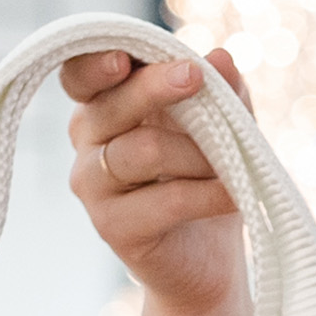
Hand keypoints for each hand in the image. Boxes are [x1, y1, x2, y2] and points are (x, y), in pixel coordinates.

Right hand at [63, 47, 254, 315]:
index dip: (94, 63)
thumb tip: (222, 56)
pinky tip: (236, 192)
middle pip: (110, 106)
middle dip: (155, 88)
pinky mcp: (112, 227)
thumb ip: (224, 90)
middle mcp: (88, 141)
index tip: (125, 58)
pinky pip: (165, 200)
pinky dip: (209, 194)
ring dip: (198, 153)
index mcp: (104, 105)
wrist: (207, 259)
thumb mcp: (225, 125)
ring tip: (233, 163)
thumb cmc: (207, 177)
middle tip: (196, 78)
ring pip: (141, 152)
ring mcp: (93, 185)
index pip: (80, 74)